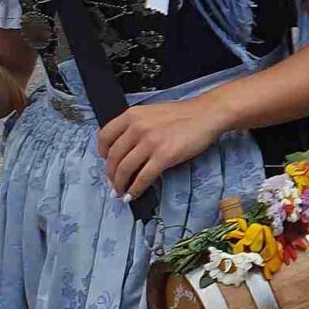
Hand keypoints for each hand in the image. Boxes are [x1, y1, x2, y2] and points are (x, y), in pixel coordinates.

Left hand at [96, 90, 230, 202]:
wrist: (207, 114)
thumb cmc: (183, 114)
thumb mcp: (152, 113)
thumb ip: (136, 126)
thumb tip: (124, 148)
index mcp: (132, 115)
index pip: (104, 136)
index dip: (101, 153)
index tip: (105, 162)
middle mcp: (137, 128)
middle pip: (113, 157)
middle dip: (110, 175)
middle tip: (113, 183)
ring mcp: (150, 142)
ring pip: (125, 169)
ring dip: (120, 185)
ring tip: (120, 192)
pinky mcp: (164, 156)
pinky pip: (143, 177)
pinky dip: (135, 189)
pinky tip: (133, 195)